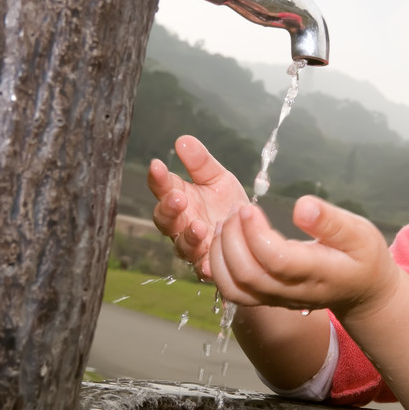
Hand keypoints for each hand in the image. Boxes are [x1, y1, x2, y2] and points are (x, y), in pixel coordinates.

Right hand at [147, 135, 248, 279]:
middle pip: (166, 220)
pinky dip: (205, 267)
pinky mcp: (208, 265)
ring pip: (182, 246)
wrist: (251, 231)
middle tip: (178, 198)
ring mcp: (194, 247)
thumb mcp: (217, 178)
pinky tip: (208, 265)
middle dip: (169, 209)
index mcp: (180, 199)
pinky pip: (202, 269)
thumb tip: (183, 139)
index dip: (158, 178)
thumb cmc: (227, 203)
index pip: (163, 188)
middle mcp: (181, 225)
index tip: (157, 165)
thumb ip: (200, 162)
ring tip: (199, 226)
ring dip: (189, 236)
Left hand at [210, 195, 400, 317]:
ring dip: (222, 253)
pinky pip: (233, 292)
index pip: (277, 260)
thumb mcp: (360, 233)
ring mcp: (277, 299)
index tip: (250, 208)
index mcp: (318, 273)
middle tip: (236, 209)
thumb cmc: (363, 257)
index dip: (256, 233)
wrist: (362, 291)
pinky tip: (226, 241)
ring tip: (227, 222)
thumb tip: (301, 206)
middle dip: (233, 238)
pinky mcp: (266, 298)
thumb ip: (331, 222)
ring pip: (235, 287)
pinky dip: (220, 267)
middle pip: (248, 274)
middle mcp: (293, 292)